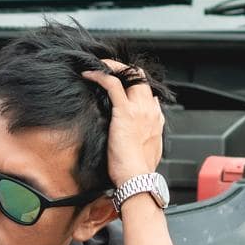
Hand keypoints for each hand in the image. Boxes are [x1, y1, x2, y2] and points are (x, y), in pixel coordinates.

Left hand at [81, 57, 162, 188]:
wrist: (137, 178)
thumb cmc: (138, 171)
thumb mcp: (147, 151)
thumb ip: (145, 137)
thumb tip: (137, 134)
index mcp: (156, 119)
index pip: (148, 93)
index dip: (134, 85)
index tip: (120, 85)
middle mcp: (150, 110)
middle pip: (142, 77)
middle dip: (125, 69)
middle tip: (108, 70)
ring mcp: (139, 109)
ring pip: (131, 74)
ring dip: (113, 66)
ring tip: (98, 67)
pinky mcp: (125, 111)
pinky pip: (113, 83)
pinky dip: (100, 75)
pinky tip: (89, 75)